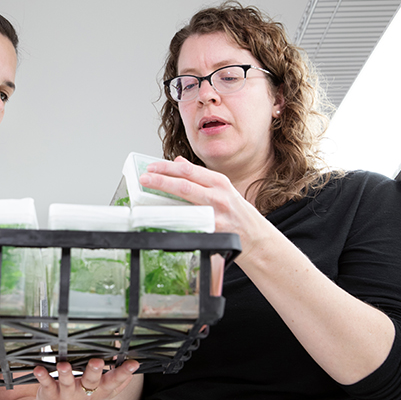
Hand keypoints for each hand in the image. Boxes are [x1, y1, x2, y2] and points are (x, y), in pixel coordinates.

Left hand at [32, 358, 139, 399]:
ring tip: (63, 365)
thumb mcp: (101, 390)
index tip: (133, 364)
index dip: (123, 373)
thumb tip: (129, 356)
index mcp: (99, 390)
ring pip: (67, 383)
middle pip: (91, 382)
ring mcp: (67, 394)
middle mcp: (85, 393)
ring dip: (66, 374)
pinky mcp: (50, 393)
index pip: (114, 381)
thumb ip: (115, 378)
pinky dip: (42, 376)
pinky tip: (38, 369)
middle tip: (96, 361)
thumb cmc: (82, 396)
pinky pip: (46, 384)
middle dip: (94, 372)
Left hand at [139, 156, 272, 260]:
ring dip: (165, 197)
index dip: (167, 168)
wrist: (257, 237)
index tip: (151, 166)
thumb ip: (200, 177)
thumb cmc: (236, 212)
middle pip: (185, 184)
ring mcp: (217, 214)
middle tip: (144, 178)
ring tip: (148, 194)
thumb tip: (178, 162)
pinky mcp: (215, 231)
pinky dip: (175, 219)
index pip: (188, 170)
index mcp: (219, 182)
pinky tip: (161, 218)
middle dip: (161, 180)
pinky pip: (191, 223)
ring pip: (187, 202)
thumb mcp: (222, 189)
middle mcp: (219, 195)